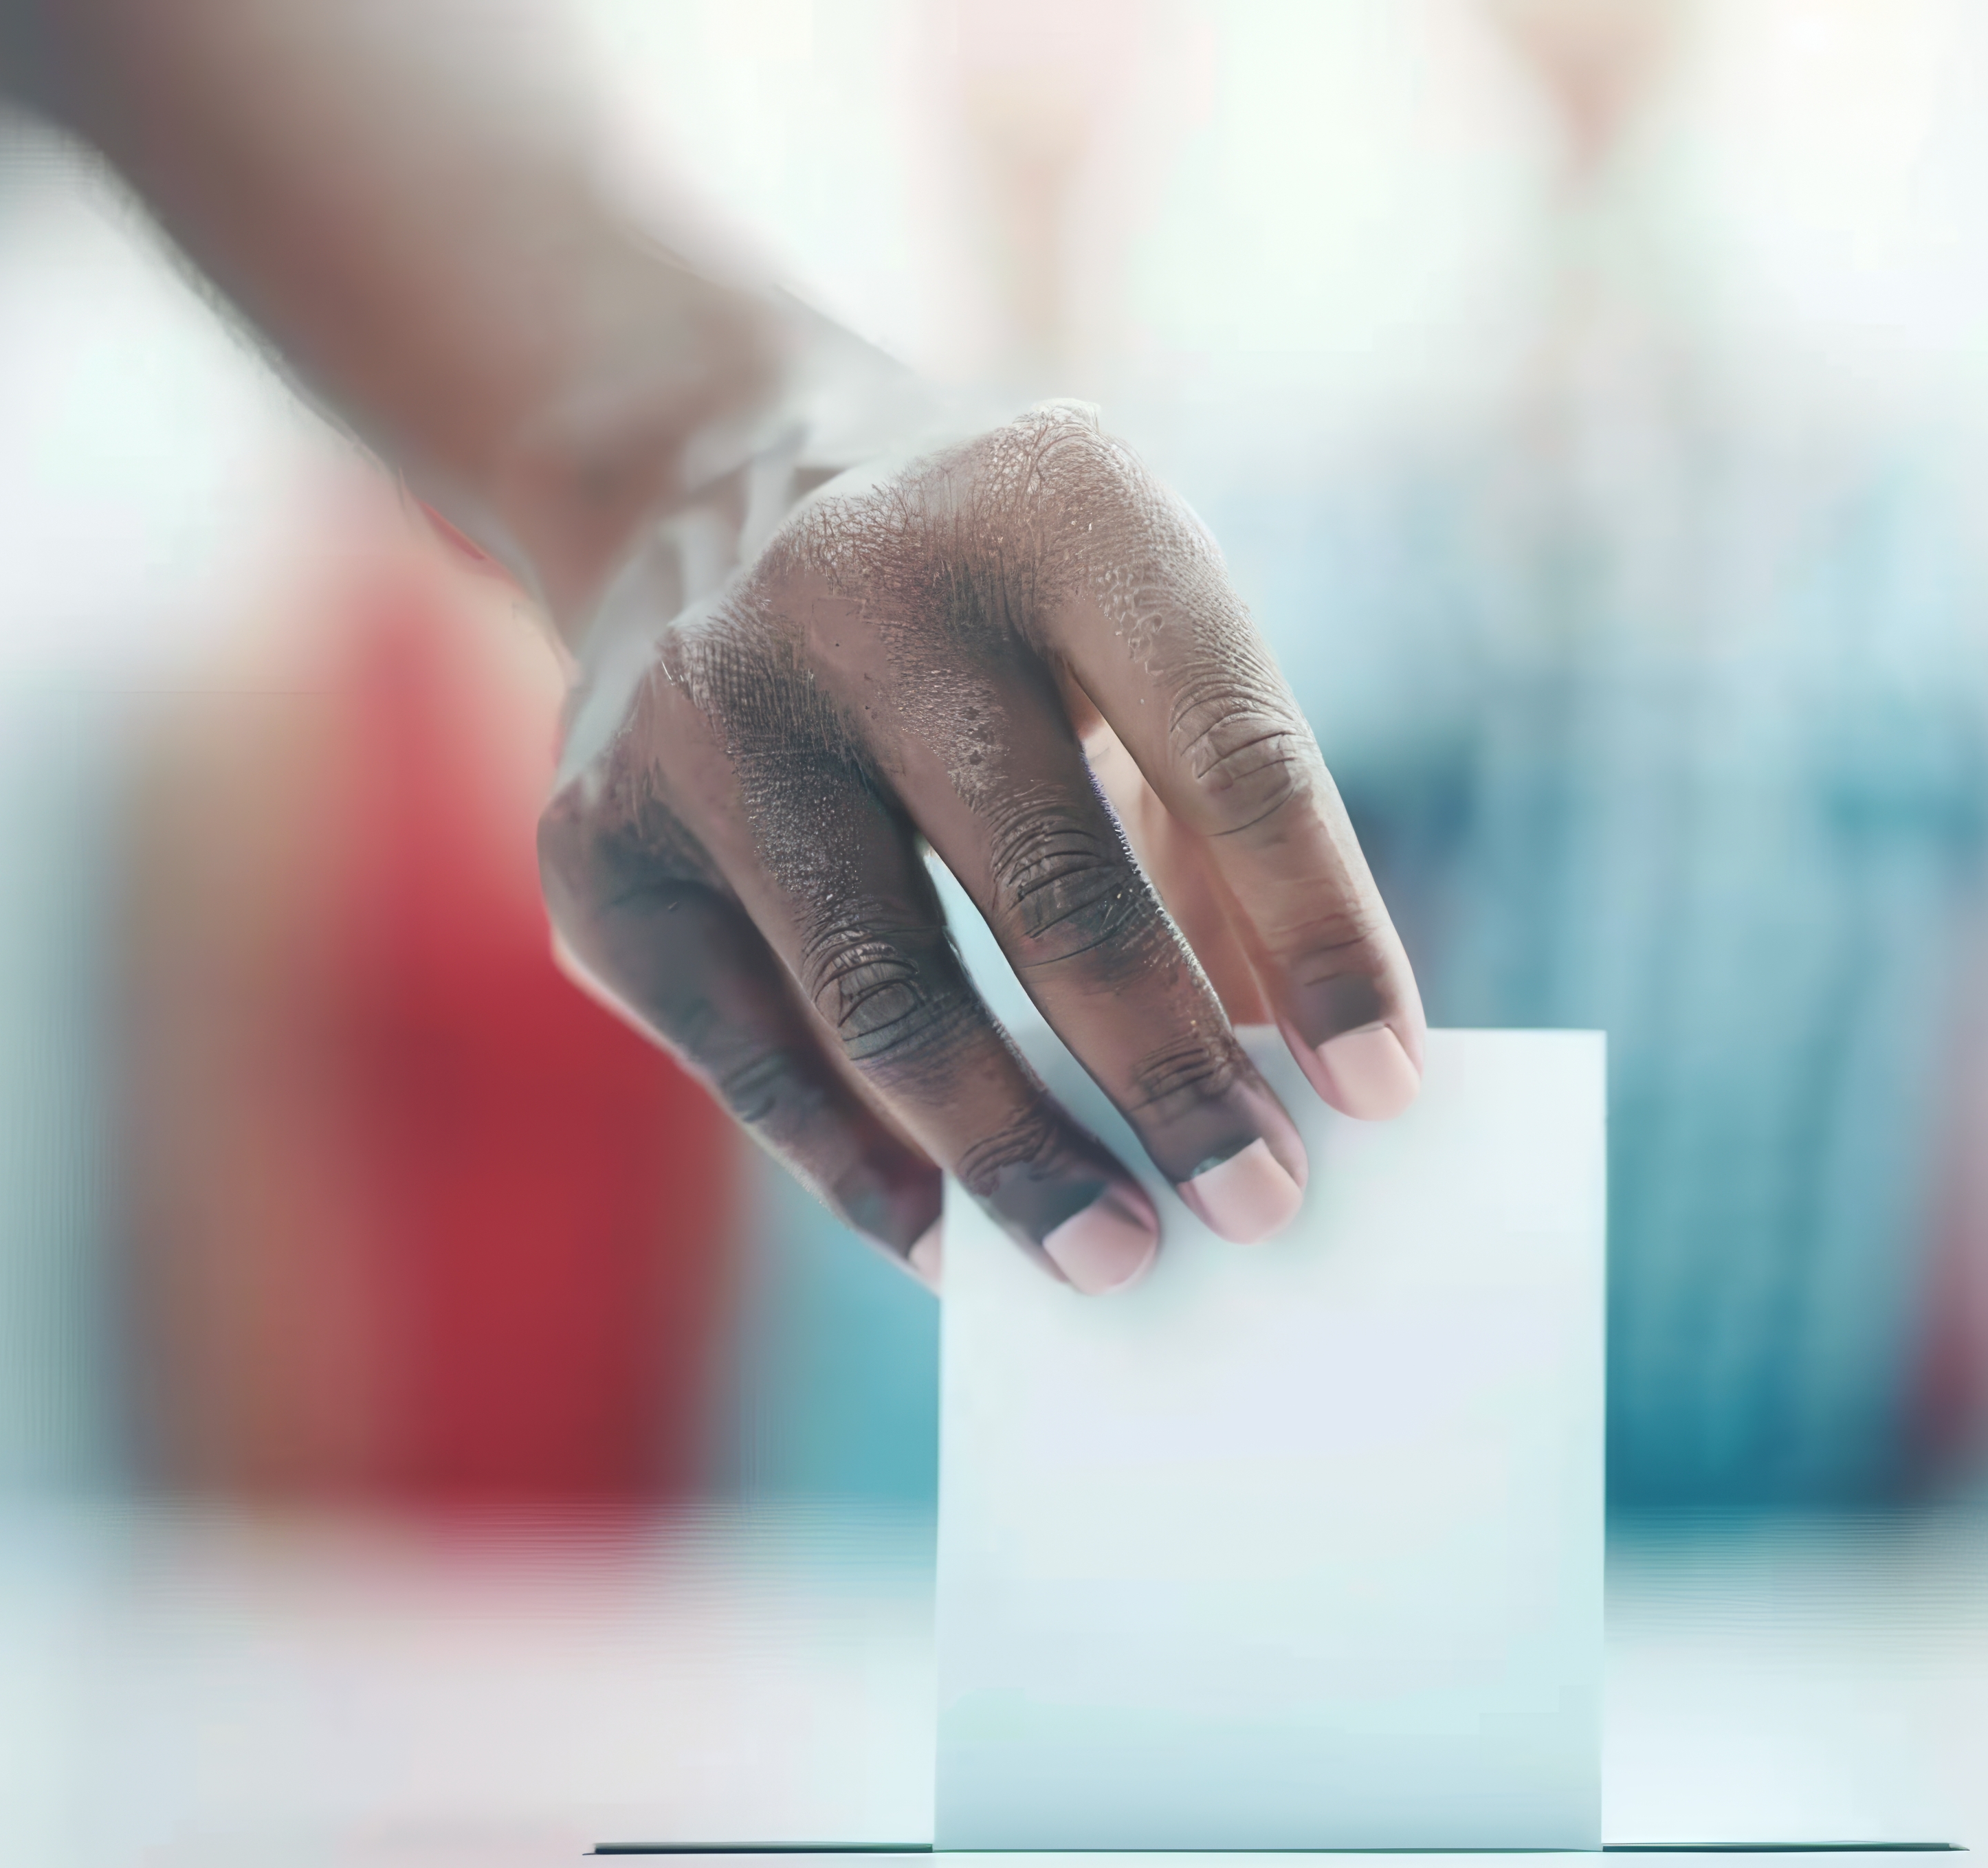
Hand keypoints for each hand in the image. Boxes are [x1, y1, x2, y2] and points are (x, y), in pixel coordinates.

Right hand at [538, 402, 1427, 1295]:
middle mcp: (860, 583)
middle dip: (1172, 1078)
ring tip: (1120, 1259)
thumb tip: (1301, 1093)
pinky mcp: (603, 841)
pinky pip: (752, 1056)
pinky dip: (864, 1172)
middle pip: (1052, 886)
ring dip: (1021, 1158)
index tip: (1385, 1093)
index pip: (1226, 746)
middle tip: (1261, 1208)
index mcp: (1053, 503)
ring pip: (890, 998)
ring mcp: (709, 709)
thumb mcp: (1130, 645)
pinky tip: (954, 1246)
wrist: (702, 488)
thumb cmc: (995, 619)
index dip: (1319, 933)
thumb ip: (1220, 840)